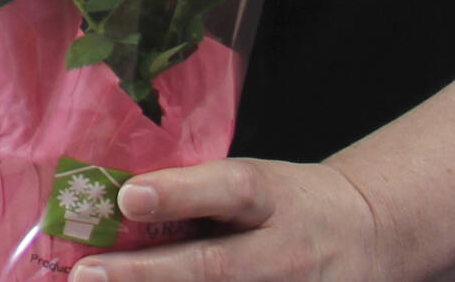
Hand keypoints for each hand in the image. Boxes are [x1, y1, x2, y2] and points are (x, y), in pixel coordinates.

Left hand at [71, 158, 387, 281]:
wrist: (366, 234)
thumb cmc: (286, 203)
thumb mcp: (253, 181)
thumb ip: (198, 193)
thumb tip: (117, 204)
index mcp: (269, 196)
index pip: (225, 190)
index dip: (177, 194)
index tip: (128, 197)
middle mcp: (283, 251)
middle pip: (214, 267)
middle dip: (147, 273)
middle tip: (88, 274)